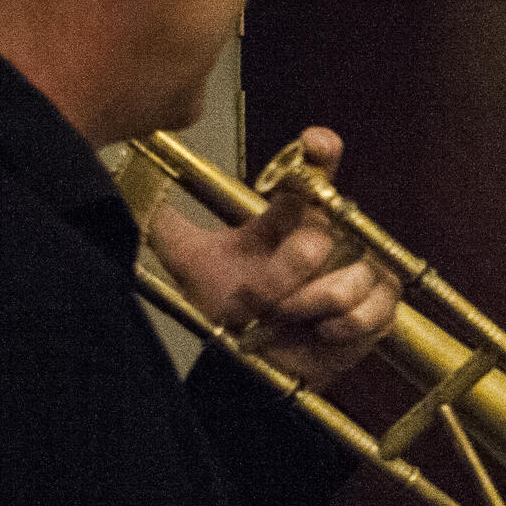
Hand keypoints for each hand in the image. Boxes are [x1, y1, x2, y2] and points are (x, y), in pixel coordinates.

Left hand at [145, 126, 399, 390]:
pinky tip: (322, 333)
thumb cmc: (232, 311)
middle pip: (316, 241)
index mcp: (294, 217)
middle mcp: (333, 235)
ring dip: (305, 309)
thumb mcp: (193, 265)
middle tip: (257, 301)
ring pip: (343, 282)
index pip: (314, 171)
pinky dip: (338, 328)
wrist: (256, 363)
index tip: (314, 142)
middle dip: (280, 278)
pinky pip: (366, 310)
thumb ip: (166, 228)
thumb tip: (124, 188)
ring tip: (286, 320)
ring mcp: (362, 268)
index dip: (319, 151)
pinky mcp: (381, 304)